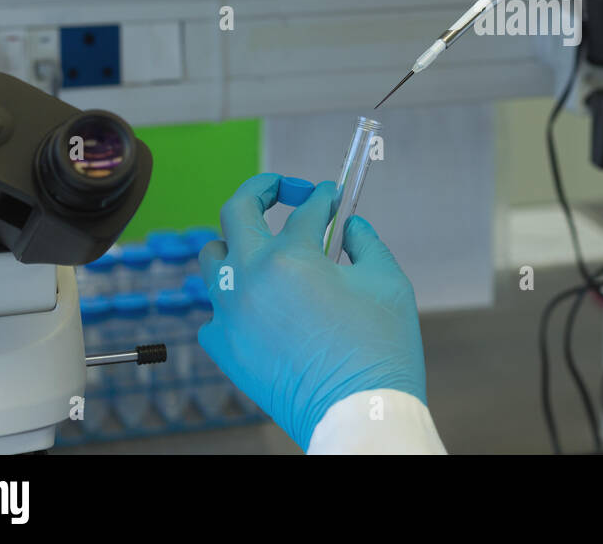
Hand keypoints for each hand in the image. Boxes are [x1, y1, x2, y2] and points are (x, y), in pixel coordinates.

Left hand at [198, 173, 425, 450]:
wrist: (359, 412)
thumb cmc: (379, 349)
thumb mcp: (388, 281)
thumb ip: (364, 241)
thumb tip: (348, 225)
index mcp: (290, 258)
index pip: (304, 210)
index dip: (323, 197)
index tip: (332, 195)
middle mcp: (249, 279)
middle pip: (235, 211)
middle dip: (262, 189)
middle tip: (285, 190)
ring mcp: (230, 315)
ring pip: (214, 258)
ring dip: (239, 243)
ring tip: (265, 247)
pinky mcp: (224, 348)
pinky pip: (216, 310)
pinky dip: (235, 299)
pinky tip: (262, 304)